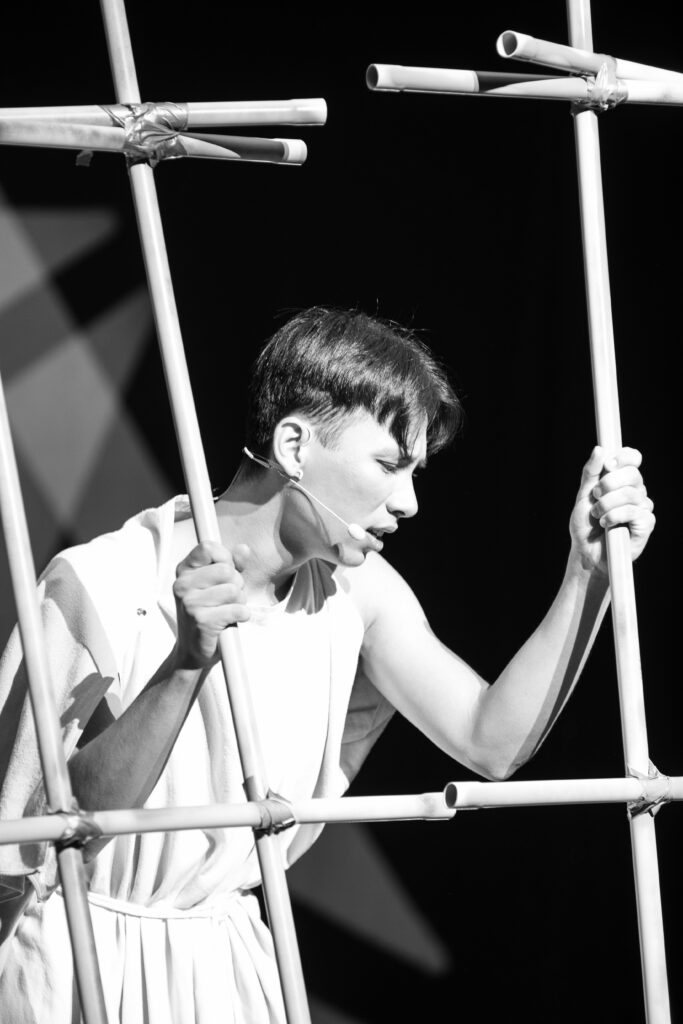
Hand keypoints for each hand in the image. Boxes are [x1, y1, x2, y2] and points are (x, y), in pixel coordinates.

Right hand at [172, 541, 250, 669]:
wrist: (194, 650)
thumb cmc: (209, 612)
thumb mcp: (219, 584)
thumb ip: (233, 564)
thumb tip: (244, 549)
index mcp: (184, 571)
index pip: (208, 548)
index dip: (225, 558)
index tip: (226, 573)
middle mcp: (182, 584)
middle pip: (226, 570)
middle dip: (236, 584)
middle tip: (228, 598)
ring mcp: (190, 603)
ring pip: (234, 590)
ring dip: (239, 602)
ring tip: (227, 610)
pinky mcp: (201, 620)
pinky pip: (237, 609)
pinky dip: (242, 615)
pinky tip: (231, 620)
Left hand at [569, 446, 654, 573]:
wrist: (586, 552)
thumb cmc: (585, 524)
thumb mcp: (583, 495)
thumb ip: (591, 473)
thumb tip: (600, 449)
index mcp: (622, 480)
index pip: (633, 457)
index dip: (623, 457)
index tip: (608, 465)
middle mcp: (636, 490)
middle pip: (633, 473)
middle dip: (608, 483)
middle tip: (595, 496)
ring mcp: (643, 507)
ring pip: (631, 493)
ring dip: (607, 504)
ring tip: (596, 515)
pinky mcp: (646, 523)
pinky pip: (633, 511)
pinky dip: (614, 516)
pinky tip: (606, 524)